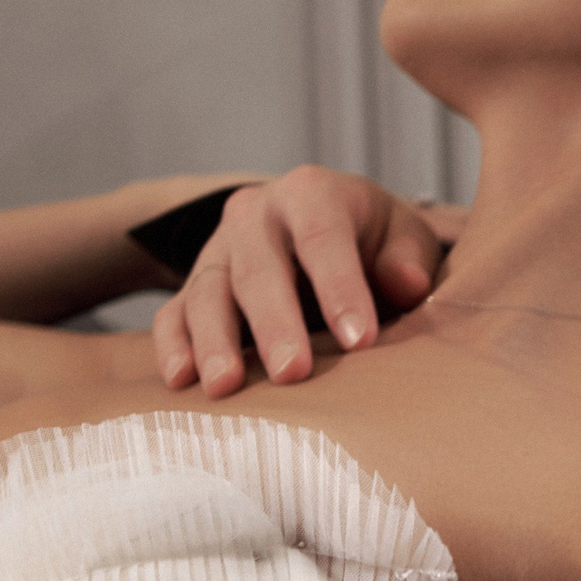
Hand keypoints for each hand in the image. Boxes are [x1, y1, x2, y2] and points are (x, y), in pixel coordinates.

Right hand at [152, 168, 460, 395]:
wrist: (324, 231)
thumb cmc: (374, 242)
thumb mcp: (402, 236)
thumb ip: (408, 258)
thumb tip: (406, 283)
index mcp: (311, 194)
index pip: (322, 237)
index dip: (340, 288)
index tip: (359, 341)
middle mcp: (255, 214)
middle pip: (258, 267)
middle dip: (274, 322)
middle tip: (292, 373)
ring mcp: (217, 250)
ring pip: (207, 291)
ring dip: (214, 340)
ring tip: (225, 386)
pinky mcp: (191, 286)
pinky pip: (172, 313)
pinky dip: (172, 346)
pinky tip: (180, 381)